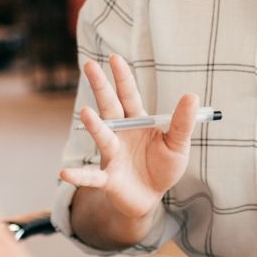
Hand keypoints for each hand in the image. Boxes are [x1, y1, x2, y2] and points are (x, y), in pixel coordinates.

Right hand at [57, 56, 202, 230]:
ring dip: (95, 126)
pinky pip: (92, 177)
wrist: (151, 197)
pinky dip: (79, 176)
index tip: (115, 58)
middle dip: (101, 87)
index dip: (122, 78)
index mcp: (137, 122)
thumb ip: (182, 122)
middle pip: (110, 107)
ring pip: (103, 137)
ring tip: (86, 113)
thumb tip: (192, 95)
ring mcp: (112, 155)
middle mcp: (120, 134)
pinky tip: (65, 173)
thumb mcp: (178, 144)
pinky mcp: (109, 179)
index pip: (129, 95)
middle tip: (89, 65)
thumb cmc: (162, 167)